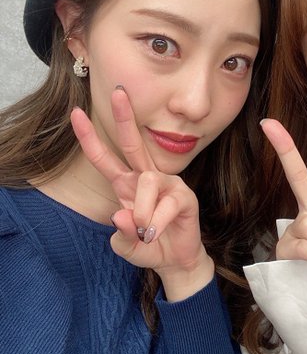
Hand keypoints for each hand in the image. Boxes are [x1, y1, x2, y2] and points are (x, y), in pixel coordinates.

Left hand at [71, 87, 213, 299]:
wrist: (176, 261)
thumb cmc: (149, 246)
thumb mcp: (126, 246)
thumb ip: (121, 235)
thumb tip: (121, 215)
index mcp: (126, 184)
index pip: (105, 158)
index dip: (89, 137)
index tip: (75, 113)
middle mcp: (145, 178)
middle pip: (132, 144)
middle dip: (125, 117)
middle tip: (117, 92)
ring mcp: (167, 184)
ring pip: (147, 181)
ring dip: (141, 210)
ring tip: (145, 231)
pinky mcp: (184, 197)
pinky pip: (165, 204)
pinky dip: (156, 223)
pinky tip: (156, 232)